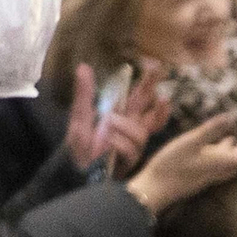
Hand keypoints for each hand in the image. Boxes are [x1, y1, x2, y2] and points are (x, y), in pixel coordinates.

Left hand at [63, 61, 166, 178]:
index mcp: (122, 115)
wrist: (74, 171)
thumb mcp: (79, 116)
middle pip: (153, 113)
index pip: (140, 96)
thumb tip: (83, 66)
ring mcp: (133, 146)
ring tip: (108, 122)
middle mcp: (132, 129)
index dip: (149, 83)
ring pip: (141, 132)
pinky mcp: (129, 161)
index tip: (154, 65)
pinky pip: (130, 149)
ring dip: (125, 126)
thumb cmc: (80, 145)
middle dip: (159, 102)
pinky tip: (108, 141)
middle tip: (162, 94)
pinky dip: (118, 142)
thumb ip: (84, 94)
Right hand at [125, 112, 236, 217]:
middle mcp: (224, 170)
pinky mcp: (205, 172)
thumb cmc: (172, 165)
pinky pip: (226, 159)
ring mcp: (215, 172)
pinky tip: (226, 139)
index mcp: (224, 163)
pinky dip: (231, 147)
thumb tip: (231, 117)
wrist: (155, 190)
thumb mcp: (189, 143)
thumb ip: (210, 131)